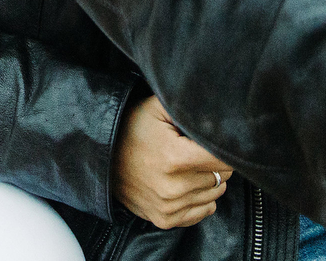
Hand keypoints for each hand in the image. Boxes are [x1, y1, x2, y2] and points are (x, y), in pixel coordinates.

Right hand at [113, 95, 233, 228]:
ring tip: (188, 164)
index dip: (222, 145)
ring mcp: (169, 207)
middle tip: (194, 149)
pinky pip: (204, 211)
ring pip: (216, 193)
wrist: (100, 156)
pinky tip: (186, 182)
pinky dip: (201, 197)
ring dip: (208, 179)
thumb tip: (219, 111)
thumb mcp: (156, 107)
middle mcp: (173, 188)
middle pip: (223, 175)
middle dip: (214, 161)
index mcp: (175, 158)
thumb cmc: (131, 127)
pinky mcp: (164, 219)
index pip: (225, 158)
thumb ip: (189, 106)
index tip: (209, 139)